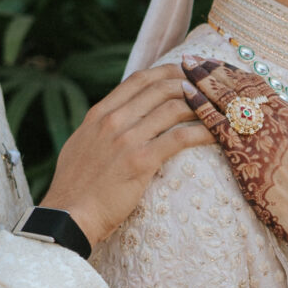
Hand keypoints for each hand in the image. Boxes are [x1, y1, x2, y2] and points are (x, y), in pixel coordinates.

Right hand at [40, 64, 213, 244]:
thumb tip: (117, 119)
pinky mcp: (141, 161)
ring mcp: (127, 139)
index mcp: (99, 114)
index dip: (167, 71)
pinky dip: (203, 132)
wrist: (67, 216)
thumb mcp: (82, 146)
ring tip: (219, 111)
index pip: (139, 80)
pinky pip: (180, 138)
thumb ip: (101, 129)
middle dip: (191, 84)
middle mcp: (113, 120)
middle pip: (161, 88)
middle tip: (211, 90)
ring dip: (202, 107)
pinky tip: (218, 134)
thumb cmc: (75, 188)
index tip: (187, 72)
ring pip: (174, 108)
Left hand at [180, 57, 287, 274]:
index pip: (256, 84)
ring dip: (202, 79)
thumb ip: (283, 134)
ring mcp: (259, 131)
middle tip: (191, 57)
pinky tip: (185, 94)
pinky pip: (216, 121)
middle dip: (213, 69)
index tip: (214, 62)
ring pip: (226, 96)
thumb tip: (271, 127)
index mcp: (287, 115)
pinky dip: (199, 104)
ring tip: (183, 67)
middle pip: (238, 84)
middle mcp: (274, 117)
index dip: (232, 71)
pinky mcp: (244, 150)